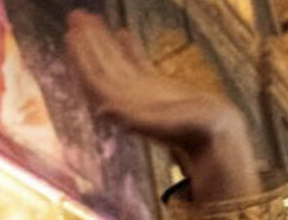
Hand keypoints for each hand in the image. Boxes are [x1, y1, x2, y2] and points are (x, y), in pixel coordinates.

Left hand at [65, 10, 259, 202]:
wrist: (215, 136)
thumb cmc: (192, 132)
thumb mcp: (165, 124)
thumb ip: (134, 119)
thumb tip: (103, 110)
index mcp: (125, 105)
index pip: (96, 77)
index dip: (82, 56)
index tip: (72, 33)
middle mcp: (128, 98)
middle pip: (101, 66)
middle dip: (87, 42)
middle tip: (75, 15)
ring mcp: (141, 92)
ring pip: (116, 62)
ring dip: (102, 41)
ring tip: (90, 18)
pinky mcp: (157, 87)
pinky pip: (137, 63)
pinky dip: (128, 47)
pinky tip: (122, 33)